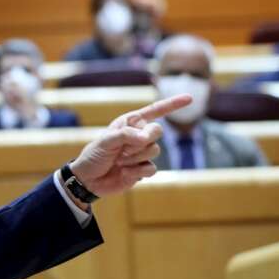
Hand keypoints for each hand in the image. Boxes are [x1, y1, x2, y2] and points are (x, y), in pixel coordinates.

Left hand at [69, 94, 190, 197]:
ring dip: (135, 157)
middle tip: (123, 149)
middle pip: (158, 131)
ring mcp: (142, 153)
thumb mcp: (105, 141)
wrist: (88, 180)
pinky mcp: (143, 169)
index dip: (172, 104)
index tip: (190, 98)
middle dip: (142, 140)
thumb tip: (147, 138)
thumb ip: (126, 135)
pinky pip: (152, 168)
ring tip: (119, 161)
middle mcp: (139, 136)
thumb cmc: (94, 156)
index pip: (154, 111)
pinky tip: (124, 172)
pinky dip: (137, 171)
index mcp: (130, 123)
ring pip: (155, 150)